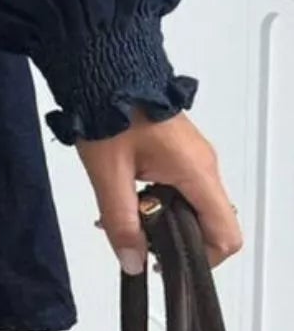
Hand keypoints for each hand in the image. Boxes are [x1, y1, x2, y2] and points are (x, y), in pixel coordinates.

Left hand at [76, 109, 242, 274]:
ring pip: (193, 205)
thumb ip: (120, 222)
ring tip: (122, 214)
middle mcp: (204, 164)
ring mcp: (194, 156)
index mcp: (196, 171)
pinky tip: (126, 194)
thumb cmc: (109, 109)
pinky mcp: (179, 150)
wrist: (105, 67)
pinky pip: (180, 186)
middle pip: (210, 223)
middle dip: (175, 239)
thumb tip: (132, 262)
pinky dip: (158, 199)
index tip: (168, 262)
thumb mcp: (108, 173)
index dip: (203, 259)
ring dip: (162, 218)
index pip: (226, 234)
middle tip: (135, 236)